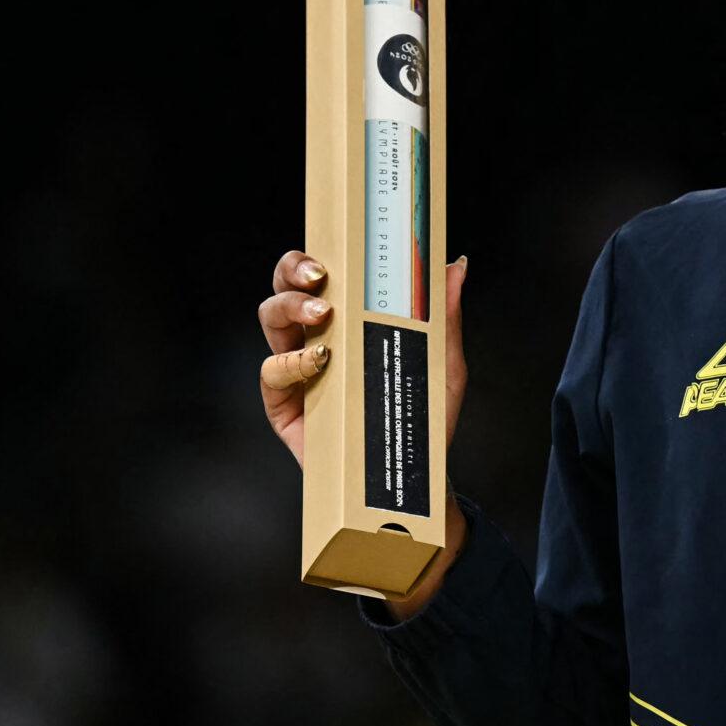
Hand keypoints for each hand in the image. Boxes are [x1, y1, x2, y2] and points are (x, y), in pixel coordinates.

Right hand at [257, 250, 469, 471]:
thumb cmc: (426, 415)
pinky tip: (317, 361)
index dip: (317, 256)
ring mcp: (298, 369)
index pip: (323, 276)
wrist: (412, 474)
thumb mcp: (444, 362)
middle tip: (320, 275)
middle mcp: (318, 336)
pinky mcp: (285, 404)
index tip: (336, 251)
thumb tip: (454, 265)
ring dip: (290, 306)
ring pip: (271, 320)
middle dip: (293, 269)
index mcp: (351, 319)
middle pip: (285, 287)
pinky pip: (271, 372)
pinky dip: (290, 362)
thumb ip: (445, 315)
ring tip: (323, 315)